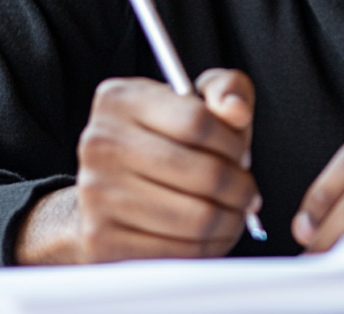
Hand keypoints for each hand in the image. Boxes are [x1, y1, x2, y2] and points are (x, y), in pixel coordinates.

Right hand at [15, 69, 260, 262]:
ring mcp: (96, 194)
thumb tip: (236, 111)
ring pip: (196, 218)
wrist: (108, 187)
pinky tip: (211, 235)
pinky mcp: (101, 241)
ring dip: (230, 220)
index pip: (197, 121)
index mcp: (121, 99)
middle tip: (247, 192)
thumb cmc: (163, 137)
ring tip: (234, 213)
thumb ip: (226, 88)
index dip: (233, 142)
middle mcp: (101, 144)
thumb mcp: (196, 97)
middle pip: (202, 173)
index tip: (243, 154)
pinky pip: (176, 253)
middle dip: (239, 186)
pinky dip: (207, 248)